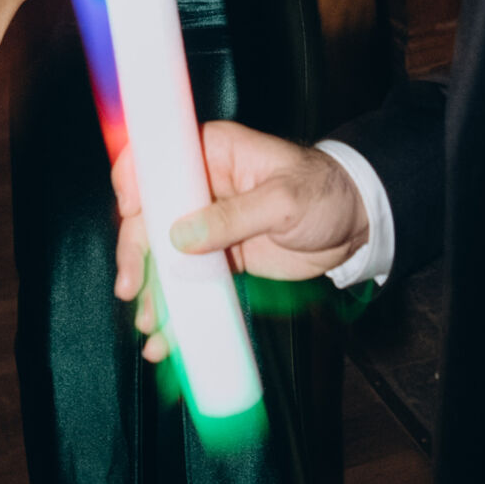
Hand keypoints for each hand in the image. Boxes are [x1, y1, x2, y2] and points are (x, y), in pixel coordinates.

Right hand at [111, 120, 369, 359]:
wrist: (354, 226)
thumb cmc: (325, 194)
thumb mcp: (284, 200)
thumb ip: (234, 216)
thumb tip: (181, 236)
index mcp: (213, 151)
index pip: (156, 157)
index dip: (135, 183)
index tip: (129, 216)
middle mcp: (201, 184)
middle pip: (150, 213)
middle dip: (136, 251)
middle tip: (131, 286)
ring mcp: (207, 221)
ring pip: (163, 251)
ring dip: (152, 286)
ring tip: (150, 321)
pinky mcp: (218, 255)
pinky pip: (187, 278)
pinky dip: (175, 304)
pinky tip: (166, 332)